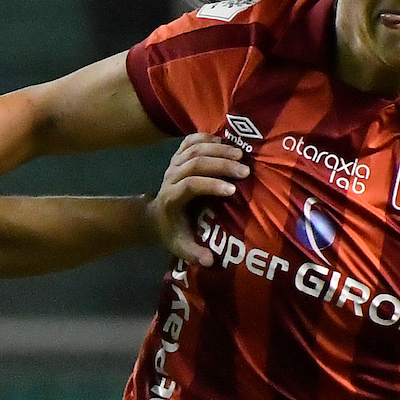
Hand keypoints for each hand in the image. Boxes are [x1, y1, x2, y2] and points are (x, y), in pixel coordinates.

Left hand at [148, 132, 247, 266]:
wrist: (154, 216)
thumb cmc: (173, 232)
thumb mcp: (180, 246)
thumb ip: (194, 253)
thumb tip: (210, 261)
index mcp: (172, 198)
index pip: (190, 185)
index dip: (211, 185)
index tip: (232, 190)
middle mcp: (171, 177)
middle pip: (195, 163)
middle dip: (221, 165)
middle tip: (245, 170)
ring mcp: (173, 164)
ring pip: (194, 149)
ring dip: (219, 149)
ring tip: (241, 154)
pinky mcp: (177, 156)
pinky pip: (191, 141)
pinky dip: (208, 138)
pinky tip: (225, 140)